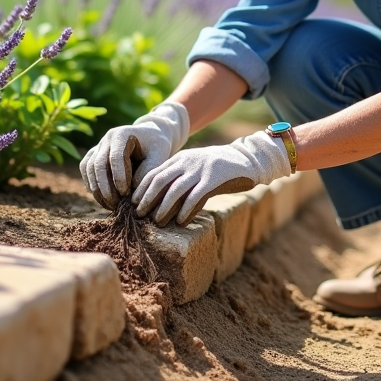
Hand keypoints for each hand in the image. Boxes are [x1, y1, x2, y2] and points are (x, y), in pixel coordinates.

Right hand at [80, 101, 189, 208]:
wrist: (149, 138)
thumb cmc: (155, 148)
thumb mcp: (158, 157)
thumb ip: (146, 173)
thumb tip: (131, 194)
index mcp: (122, 134)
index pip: (116, 156)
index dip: (119, 176)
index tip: (125, 193)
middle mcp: (106, 138)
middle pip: (98, 163)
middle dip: (105, 187)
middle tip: (116, 204)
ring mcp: (98, 146)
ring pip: (89, 168)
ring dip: (97, 189)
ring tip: (110, 205)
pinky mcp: (93, 154)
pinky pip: (85, 169)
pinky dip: (91, 184)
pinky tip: (102, 198)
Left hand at [131, 131, 291, 226]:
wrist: (248, 160)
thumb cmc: (219, 168)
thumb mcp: (196, 167)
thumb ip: (180, 178)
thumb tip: (161, 200)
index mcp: (180, 158)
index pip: (154, 173)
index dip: (141, 189)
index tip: (133, 203)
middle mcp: (188, 162)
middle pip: (160, 181)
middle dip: (147, 199)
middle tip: (139, 215)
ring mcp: (201, 169)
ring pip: (175, 190)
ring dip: (163, 208)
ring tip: (158, 222)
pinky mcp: (215, 178)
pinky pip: (196, 196)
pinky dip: (186, 210)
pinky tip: (180, 221)